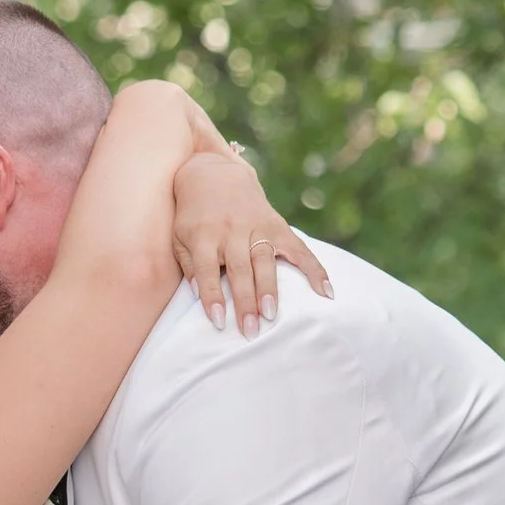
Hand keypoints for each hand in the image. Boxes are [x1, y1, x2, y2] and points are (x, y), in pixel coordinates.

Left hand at [170, 150, 332, 337]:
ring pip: (264, 260)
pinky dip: (314, 270)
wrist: (214, 175)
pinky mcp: (277, 225)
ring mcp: (257, 226)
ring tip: (271, 316)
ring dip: (269, 289)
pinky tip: (325, 293)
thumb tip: (197, 293)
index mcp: (204, 234)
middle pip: (239, 269)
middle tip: (250, 329)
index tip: (219, 322)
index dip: (213, 296)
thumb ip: (188, 263)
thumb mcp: (180, 236)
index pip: (208, 269)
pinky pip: (299, 249)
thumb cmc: (193, 216)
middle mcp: (232, 230)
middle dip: (245, 300)